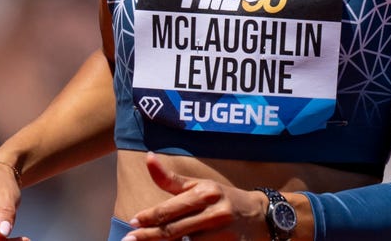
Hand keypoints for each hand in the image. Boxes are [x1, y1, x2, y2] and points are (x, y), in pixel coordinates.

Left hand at [123, 152, 267, 240]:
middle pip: (174, 230)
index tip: (133, 222)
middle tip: (130, 239)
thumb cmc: (223, 199)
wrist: (260, 217)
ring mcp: (222, 234)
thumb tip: (148, 158)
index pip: (171, 209)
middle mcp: (214, 213)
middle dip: (149, 236)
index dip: (150, 216)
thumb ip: (171, 179)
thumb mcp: (200, 185)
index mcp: (205, 193)